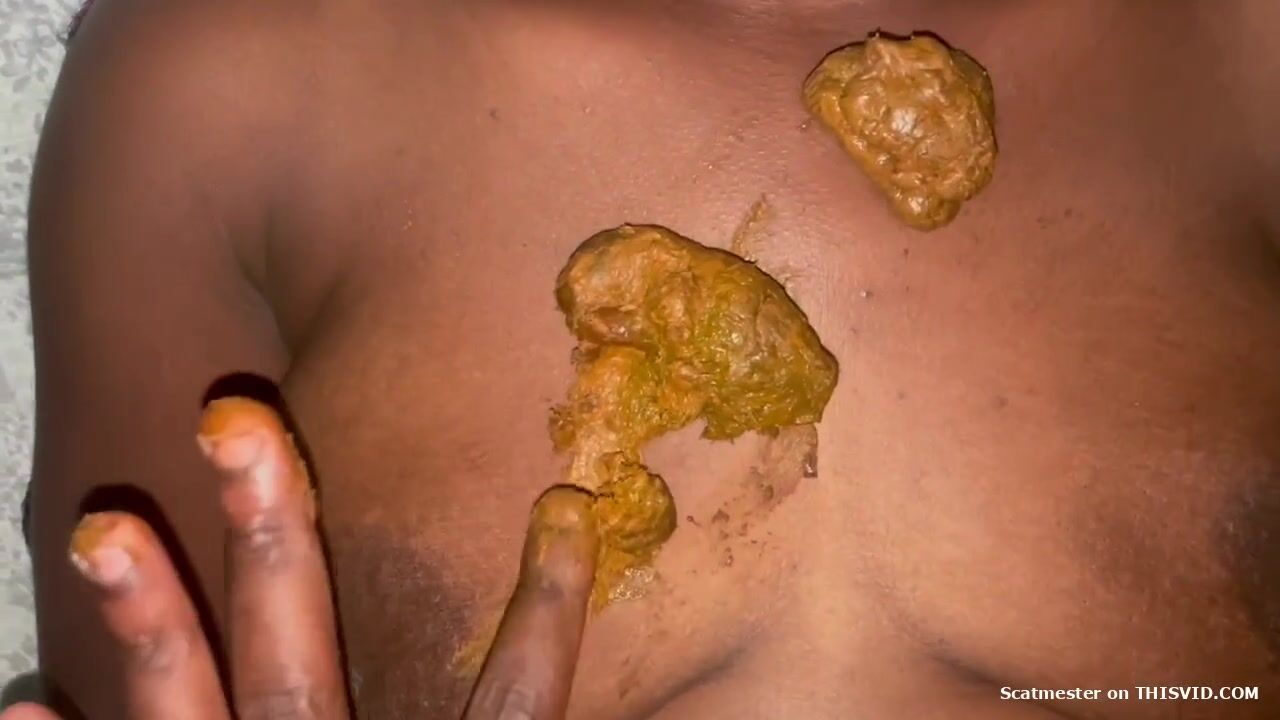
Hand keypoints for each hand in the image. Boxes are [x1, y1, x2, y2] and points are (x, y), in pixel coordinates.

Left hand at [3, 397, 597, 719]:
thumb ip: (524, 717)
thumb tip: (645, 678)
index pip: (513, 705)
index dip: (550, 612)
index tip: (567, 512)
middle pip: (303, 675)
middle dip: (272, 543)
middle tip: (236, 428)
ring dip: (150, 624)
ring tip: (102, 524)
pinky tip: (23, 704)